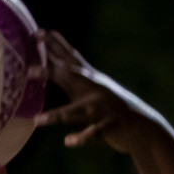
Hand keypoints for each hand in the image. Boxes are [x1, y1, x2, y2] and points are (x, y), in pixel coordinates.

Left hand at [33, 29, 160, 153]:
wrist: (143, 125)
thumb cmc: (113, 109)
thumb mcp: (95, 90)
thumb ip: (76, 81)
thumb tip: (59, 68)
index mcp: (90, 79)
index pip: (70, 57)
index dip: (54, 44)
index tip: (38, 32)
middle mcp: (94, 89)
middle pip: (70, 75)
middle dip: (50, 68)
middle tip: (30, 65)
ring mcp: (101, 108)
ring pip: (77, 111)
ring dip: (58, 115)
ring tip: (39, 120)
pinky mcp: (108, 125)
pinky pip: (93, 132)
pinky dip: (82, 137)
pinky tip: (69, 141)